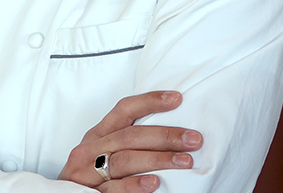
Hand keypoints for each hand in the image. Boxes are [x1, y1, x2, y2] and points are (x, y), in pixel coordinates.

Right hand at [58, 91, 201, 191]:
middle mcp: (90, 149)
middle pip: (130, 136)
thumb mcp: (101, 152)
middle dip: (165, 135)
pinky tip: (155, 184)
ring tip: (184, 161)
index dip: (150, 102)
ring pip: (125, 160)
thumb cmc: (88, 175)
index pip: (124, 110)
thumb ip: (125, 142)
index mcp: (97, 134)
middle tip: (194, 139)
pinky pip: (114, 189)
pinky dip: (135, 186)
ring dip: (158, 159)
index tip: (177, 99)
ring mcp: (88, 172)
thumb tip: (169, 132)